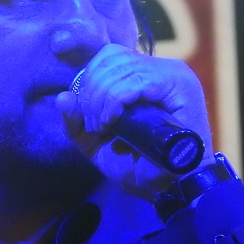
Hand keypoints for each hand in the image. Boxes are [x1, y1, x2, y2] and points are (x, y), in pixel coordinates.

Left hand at [55, 43, 213, 201]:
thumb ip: (77, 122)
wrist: (169, 187)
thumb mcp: (96, 143)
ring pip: (120, 68)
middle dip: (91, 93)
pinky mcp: (180, 87)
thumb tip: (63, 98)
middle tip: (94, 126)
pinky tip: (111, 122)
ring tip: (103, 127)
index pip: (107, 56)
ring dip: (101, 99)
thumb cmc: (136, 164)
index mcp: (142, 74)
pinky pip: (135, 81)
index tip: (85, 114)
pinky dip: (115, 101)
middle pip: (110, 60)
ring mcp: (172, 74)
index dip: (88, 79)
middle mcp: (160, 67)